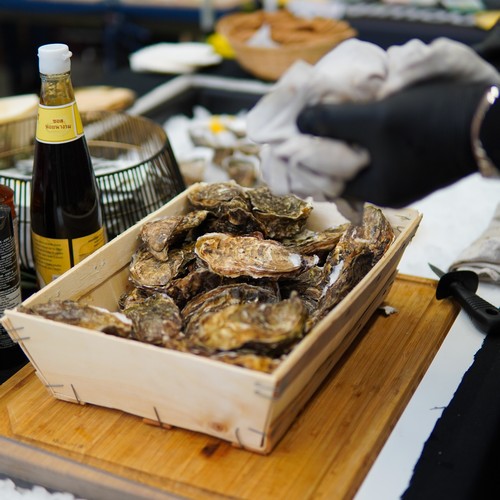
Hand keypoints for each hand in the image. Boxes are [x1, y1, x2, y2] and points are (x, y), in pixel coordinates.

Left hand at [297, 81, 490, 206]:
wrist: (488, 119)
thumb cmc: (429, 122)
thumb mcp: (375, 119)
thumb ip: (334, 122)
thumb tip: (299, 123)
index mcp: (376, 191)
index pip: (330, 182)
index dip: (312, 161)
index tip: (302, 138)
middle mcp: (389, 192)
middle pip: (347, 173)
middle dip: (331, 151)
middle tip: (317, 126)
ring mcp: (405, 180)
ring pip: (366, 163)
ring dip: (351, 143)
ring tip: (338, 120)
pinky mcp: (417, 166)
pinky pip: (383, 157)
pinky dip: (371, 142)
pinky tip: (366, 123)